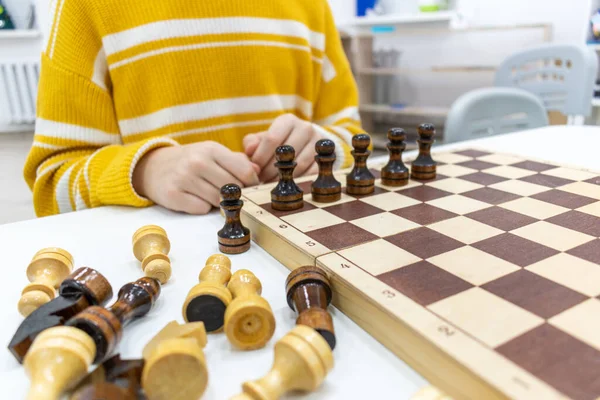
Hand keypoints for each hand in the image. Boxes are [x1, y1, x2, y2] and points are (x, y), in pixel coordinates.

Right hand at [132, 141, 259, 214]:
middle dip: (235, 194)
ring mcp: (184, 179)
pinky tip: (196, 198)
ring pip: (217, 201)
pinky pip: (201, 209)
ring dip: (218, 202)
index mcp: (211, 149)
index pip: (244, 171)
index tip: (251, 187)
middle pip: (232, 189)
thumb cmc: (191, 161)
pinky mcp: (173, 195)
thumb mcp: (212, 153)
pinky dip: (202, 207)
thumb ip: (237, 161)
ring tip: (210, 193)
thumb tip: (257, 172)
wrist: (153, 167)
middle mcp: (197, 162)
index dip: (252, 182)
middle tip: (230, 194)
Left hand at [243, 114, 320, 181]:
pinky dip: (298, 181)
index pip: (272, 139)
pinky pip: (311, 173)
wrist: (305, 143)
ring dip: (283, 177)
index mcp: (288, 120)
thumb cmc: (278, 142)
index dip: (261, 157)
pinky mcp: (326, 157)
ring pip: (299, 165)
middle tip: (262, 179)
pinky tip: (287, 183)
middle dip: (271, 170)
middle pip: (286, 154)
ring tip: (272, 182)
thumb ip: (252, 143)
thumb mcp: (263, 138)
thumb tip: (249, 151)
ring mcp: (318, 143)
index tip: (255, 168)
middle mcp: (305, 128)